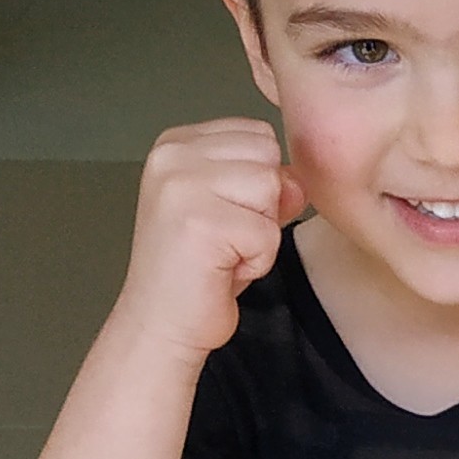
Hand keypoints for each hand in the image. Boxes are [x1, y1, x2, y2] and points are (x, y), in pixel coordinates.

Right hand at [112, 119, 303, 361]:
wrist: (161, 324)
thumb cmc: (196, 270)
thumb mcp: (234, 209)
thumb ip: (267, 183)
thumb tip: (297, 180)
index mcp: (176, 144)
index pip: (258, 134)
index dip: (258, 183)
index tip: (223, 216)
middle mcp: (172, 157)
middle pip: (267, 157)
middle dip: (262, 206)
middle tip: (225, 238)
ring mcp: (182, 186)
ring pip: (271, 190)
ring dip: (261, 233)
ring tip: (225, 252)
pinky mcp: (202, 222)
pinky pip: (268, 233)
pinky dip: (258, 261)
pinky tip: (223, 270)